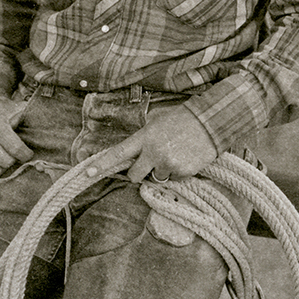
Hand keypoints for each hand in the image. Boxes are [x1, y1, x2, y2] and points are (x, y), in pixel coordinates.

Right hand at [0, 98, 33, 183]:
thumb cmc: (3, 112)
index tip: (28, 154)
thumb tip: (44, 126)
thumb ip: (28, 117)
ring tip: (6, 161)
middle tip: (17, 157)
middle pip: (5, 162)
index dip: (26, 154)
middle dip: (14, 161)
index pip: (15, 148)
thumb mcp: (16, 109)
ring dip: (3, 169)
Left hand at [84, 104, 217, 183]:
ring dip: (162, 170)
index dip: (102, 164)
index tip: (88, 172)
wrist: (210, 121)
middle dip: (137, 173)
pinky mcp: (183, 172)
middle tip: (148, 163)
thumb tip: (133, 155)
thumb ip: (143, 139)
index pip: (119, 153)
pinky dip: (178, 172)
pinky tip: (186, 157)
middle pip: (134, 175)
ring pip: (156, 178)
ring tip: (175, 153)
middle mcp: (154, 151)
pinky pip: (174, 179)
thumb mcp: (157, 122)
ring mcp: (168, 163)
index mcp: (145, 137)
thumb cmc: (182, 119)